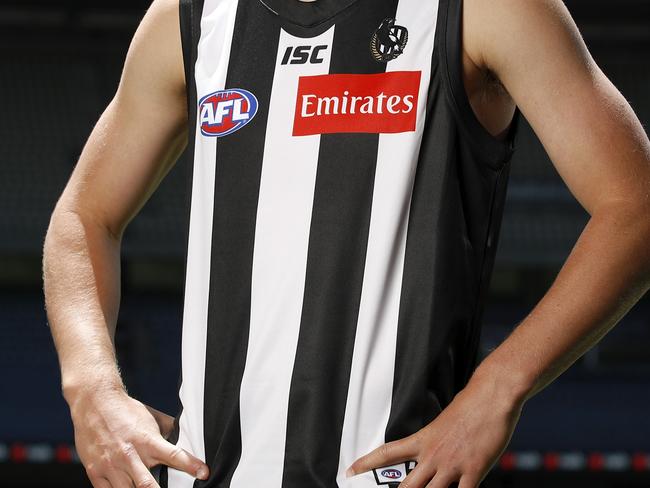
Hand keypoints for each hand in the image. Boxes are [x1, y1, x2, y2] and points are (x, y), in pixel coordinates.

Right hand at [68, 385, 208, 487]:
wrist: (94, 402)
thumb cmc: (125, 410)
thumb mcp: (151, 417)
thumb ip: (168, 430)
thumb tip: (186, 437)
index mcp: (147, 440)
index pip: (174, 455)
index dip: (191, 465)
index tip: (203, 473)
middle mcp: (130, 455)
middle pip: (148, 485)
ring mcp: (111, 466)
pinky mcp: (95, 472)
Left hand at [345, 376, 523, 487]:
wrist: (491, 396)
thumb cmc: (471, 405)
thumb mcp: (444, 420)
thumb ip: (435, 439)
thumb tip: (433, 450)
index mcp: (423, 439)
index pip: (387, 452)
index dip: (367, 463)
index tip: (351, 470)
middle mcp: (433, 454)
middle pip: (407, 486)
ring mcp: (452, 464)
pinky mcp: (473, 470)